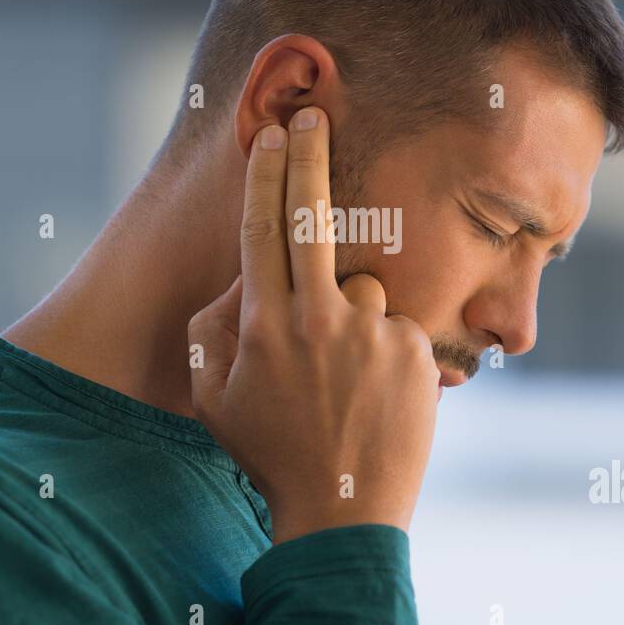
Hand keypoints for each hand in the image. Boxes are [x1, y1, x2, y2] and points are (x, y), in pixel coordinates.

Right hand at [188, 106, 439, 542]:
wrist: (341, 510)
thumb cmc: (270, 453)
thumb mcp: (215, 400)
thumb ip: (211, 335)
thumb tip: (234, 284)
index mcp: (264, 325)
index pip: (262, 229)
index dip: (265, 176)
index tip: (271, 136)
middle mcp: (317, 317)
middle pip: (313, 217)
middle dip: (310, 157)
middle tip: (314, 114)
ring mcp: (370, 332)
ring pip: (364, 287)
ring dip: (354, 315)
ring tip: (347, 380)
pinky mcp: (412, 351)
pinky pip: (396, 326)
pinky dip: (385, 348)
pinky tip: (375, 395)